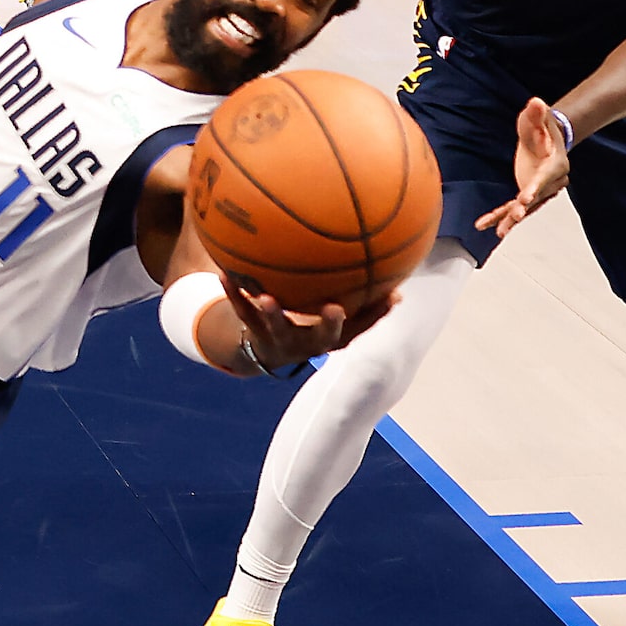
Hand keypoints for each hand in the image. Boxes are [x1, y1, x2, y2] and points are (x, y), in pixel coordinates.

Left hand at [223, 274, 397, 370]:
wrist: (270, 351)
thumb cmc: (312, 329)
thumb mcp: (338, 323)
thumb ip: (365, 307)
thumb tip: (400, 290)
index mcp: (331, 340)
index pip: (358, 329)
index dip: (374, 316)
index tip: (389, 299)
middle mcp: (307, 344)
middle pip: (319, 337)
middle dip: (327, 325)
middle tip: (335, 308)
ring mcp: (280, 340)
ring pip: (276, 328)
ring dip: (272, 313)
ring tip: (267, 297)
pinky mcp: (255, 332)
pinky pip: (243, 312)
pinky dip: (234, 294)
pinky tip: (226, 275)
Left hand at [474, 94, 569, 237]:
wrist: (547, 136)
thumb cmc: (543, 126)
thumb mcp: (538, 116)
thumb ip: (537, 112)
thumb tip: (536, 102)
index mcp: (556, 163)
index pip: (545, 177)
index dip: (536, 188)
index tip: (526, 198)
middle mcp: (551, 181)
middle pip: (536, 197)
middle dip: (524, 208)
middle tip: (514, 217)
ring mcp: (538, 189)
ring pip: (525, 207)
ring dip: (512, 219)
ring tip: (500, 231)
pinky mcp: (526, 194)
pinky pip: (512, 207)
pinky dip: (499, 216)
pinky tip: (484, 225)